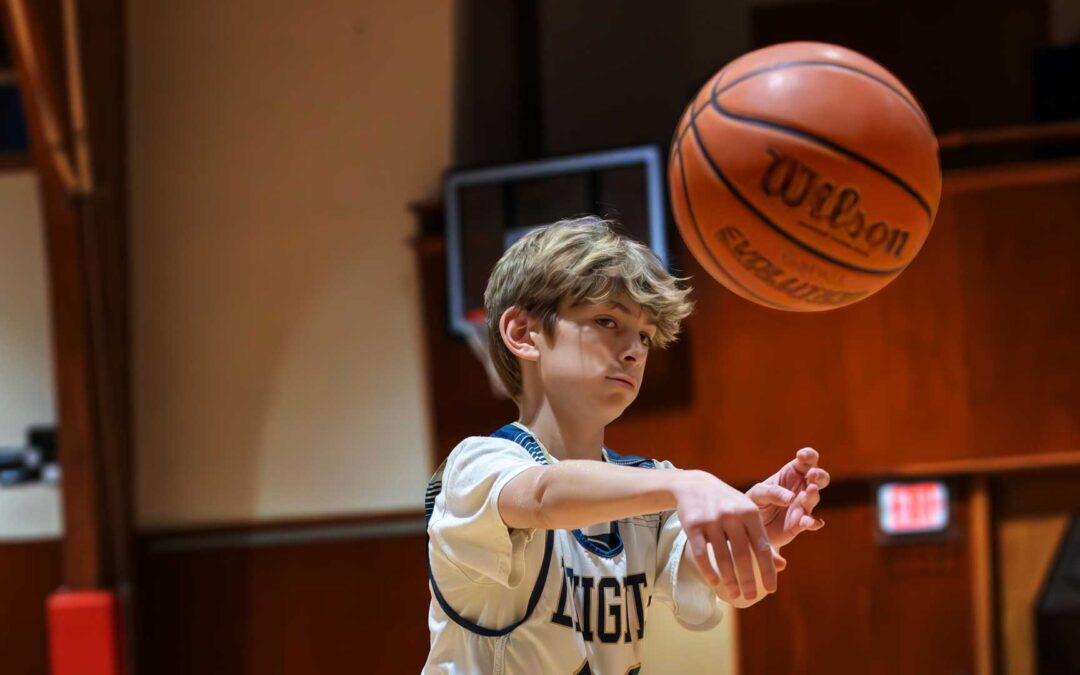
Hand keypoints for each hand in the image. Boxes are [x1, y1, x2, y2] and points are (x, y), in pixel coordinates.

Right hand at [673, 470, 792, 600]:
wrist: (694, 485)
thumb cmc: (728, 505)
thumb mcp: (748, 514)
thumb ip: (762, 539)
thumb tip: (782, 566)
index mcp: (750, 512)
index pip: (762, 547)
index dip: (767, 570)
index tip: (771, 590)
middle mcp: (732, 515)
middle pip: (742, 555)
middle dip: (748, 580)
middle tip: (751, 597)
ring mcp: (711, 519)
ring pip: (722, 556)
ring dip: (729, 580)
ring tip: (734, 594)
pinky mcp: (693, 524)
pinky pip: (701, 553)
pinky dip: (708, 570)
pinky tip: (713, 582)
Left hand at [748, 448, 829, 548]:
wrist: (749, 527)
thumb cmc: (754, 504)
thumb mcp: (757, 494)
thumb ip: (771, 492)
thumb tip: (791, 498)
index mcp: (791, 474)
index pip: (807, 460)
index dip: (809, 455)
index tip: (801, 456)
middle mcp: (801, 488)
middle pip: (819, 477)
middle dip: (819, 474)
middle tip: (812, 475)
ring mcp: (802, 506)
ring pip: (815, 497)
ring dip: (813, 495)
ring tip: (809, 492)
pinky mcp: (800, 524)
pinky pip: (811, 522)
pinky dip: (813, 522)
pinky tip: (811, 522)